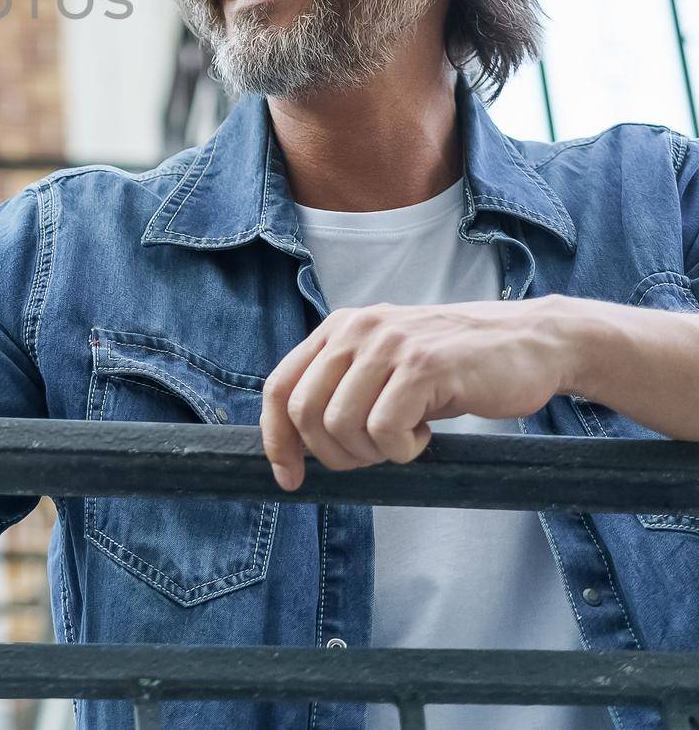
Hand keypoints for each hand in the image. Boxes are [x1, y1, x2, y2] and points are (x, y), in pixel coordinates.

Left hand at [258, 298, 574, 489]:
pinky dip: (402, 450)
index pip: (280, 387)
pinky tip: (426, 435)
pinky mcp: (424, 366)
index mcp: (338, 329)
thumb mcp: (386, 365)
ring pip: (341, 424)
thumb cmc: (456, 365)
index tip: (289, 478)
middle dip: (333, 455)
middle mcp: (356, 329)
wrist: (531, 342)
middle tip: (374, 456)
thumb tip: (298, 445)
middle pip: (305, 413)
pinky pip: (384, 429)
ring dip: (371, 453)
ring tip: (404, 441)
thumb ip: (344, 387)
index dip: (278, 440)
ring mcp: (389, 344)